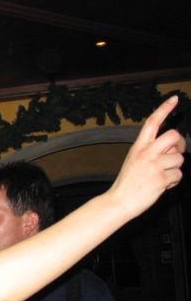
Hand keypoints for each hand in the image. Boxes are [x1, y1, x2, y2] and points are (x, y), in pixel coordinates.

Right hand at [109, 95, 185, 218]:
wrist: (119, 201)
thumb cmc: (128, 183)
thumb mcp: (134, 161)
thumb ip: (152, 151)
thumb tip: (174, 147)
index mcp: (138, 147)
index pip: (152, 123)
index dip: (164, 109)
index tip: (174, 99)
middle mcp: (146, 153)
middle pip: (173, 136)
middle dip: (180, 144)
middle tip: (176, 152)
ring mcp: (154, 165)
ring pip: (179, 158)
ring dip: (175, 168)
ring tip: (161, 176)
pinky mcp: (161, 178)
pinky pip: (178, 175)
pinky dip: (173, 181)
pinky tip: (162, 185)